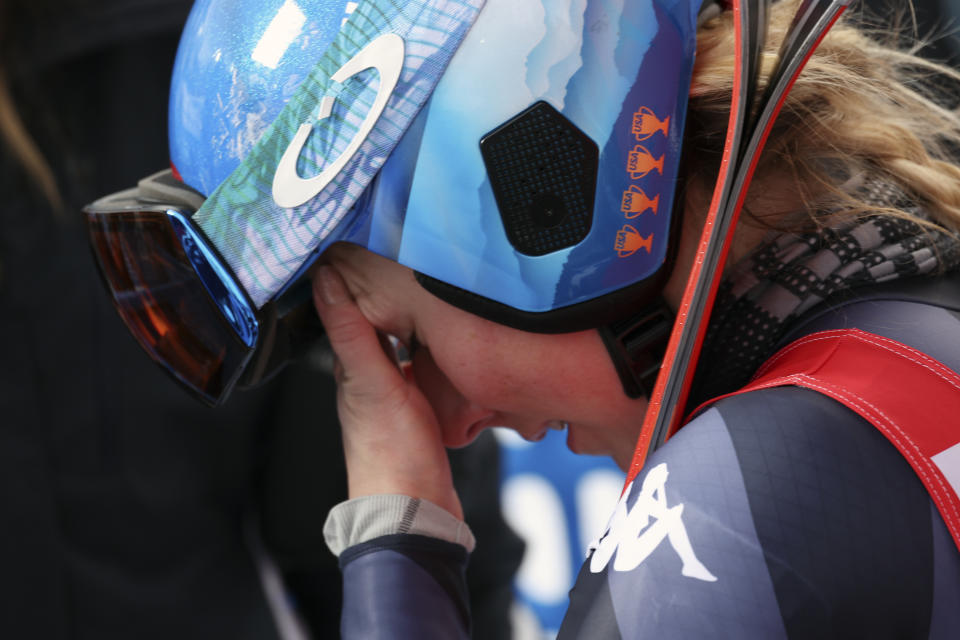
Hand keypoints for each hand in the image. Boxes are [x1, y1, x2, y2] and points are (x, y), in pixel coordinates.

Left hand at [313, 265, 462, 519]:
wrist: (418, 509)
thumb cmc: (391, 455)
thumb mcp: (372, 383)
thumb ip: (352, 333)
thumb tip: (325, 281)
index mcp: (352, 370)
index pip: (349, 311)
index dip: (352, 278)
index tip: (358, 243)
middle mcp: (371, 378)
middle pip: (376, 325)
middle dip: (384, 292)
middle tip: (397, 254)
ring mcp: (397, 393)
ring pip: (400, 343)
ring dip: (408, 317)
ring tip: (425, 286)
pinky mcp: (422, 407)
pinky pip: (423, 365)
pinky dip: (430, 345)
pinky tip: (446, 335)